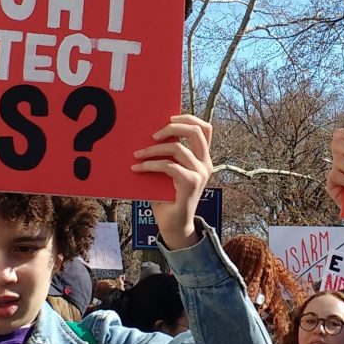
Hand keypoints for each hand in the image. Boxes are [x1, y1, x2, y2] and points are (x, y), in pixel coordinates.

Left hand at [133, 115, 213, 251]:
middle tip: (152, 135)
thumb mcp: (168, 171)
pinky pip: (169, 166)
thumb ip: (166, 155)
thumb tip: (146, 135)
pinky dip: (150, 165)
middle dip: (172, 127)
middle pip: (196, 131)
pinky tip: (137, 168)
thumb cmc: (167, 197)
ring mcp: (200, 174)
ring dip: (153, 149)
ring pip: (178, 148)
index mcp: (202, 158)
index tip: (168, 117)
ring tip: (137, 155)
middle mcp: (205, 163)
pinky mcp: (191, 184)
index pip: (204, 128)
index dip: (188, 118)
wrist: (173, 225)